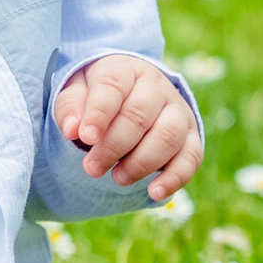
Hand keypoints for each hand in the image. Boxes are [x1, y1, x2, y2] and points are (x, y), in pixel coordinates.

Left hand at [54, 54, 202, 200]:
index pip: (112, 86)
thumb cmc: (99, 96)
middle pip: (139, 115)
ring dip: (141, 162)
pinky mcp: (192, 135)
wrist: (133, 93)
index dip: (99, 113)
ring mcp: (177, 110)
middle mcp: (156, 86)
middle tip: (92, 168)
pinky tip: (154, 192)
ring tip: (118, 178)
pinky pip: (192, 156)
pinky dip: (175, 177)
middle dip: (113, 146)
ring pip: (168, 136)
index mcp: (124, 70)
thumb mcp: (77, 92)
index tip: (85, 137)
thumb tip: (72, 130)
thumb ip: (70, 107)